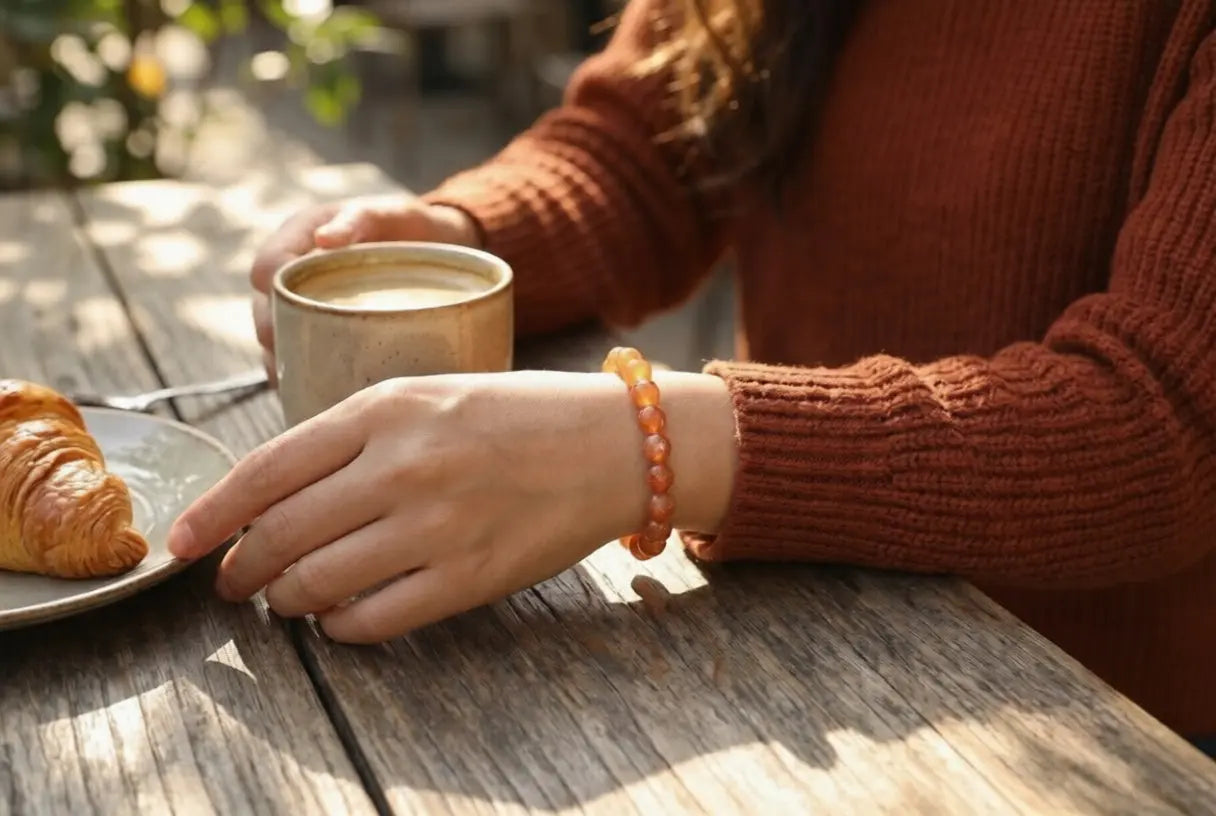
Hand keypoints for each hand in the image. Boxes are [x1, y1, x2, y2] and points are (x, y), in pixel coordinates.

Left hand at [167, 371, 735, 642]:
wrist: (614, 444)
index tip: (185, 543)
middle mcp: (403, 466)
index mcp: (385, 409)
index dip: (212, 515)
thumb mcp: (429, 391)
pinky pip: (373, 620)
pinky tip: (341, 617)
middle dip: (241, 569)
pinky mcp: (470, 578)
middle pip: (280, 536)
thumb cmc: (519, 413)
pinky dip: (340, 627)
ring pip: (316, 585)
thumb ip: (353, 432)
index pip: (266, 471)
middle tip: (234, 582)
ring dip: (286, 601)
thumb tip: (279, 492)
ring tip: (286, 599)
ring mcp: (436, 526)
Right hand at [250, 196, 478, 381]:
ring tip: (307, 385)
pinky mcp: (321, 332)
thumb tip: (325, 239)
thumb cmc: (406, 225)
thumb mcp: (388, 213)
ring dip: (285, 364)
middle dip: (274, 337)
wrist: (432, 245)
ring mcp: (303, 306)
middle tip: (299, 358)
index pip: (266, 267)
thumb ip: (359, 219)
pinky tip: (320, 396)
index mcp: (298, 239)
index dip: (269, 291)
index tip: (288, 313)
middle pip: (264, 311)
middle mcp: (292, 276)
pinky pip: (300, 358)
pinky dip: (304, 378)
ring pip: (277, 340)